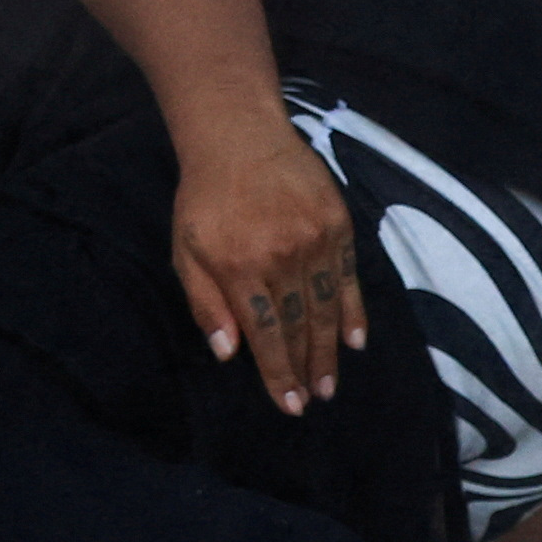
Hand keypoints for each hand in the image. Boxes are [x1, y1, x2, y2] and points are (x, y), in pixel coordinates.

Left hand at [177, 117, 359, 415]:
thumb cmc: (206, 197)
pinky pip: (348, 278)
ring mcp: (316, 240)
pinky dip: (354, 312)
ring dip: (330, 351)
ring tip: (331, 383)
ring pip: (326, 308)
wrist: (240, 136)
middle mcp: (282, 257)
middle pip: (299, 327)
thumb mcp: (185, 249)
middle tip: (313, 400)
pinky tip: (356, 340)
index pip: (265, 334)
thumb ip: (205, 302)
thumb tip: (228, 352)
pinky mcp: (338, 225)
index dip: (277, 373)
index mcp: (240, 267)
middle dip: (306, 369)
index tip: (288, 405)